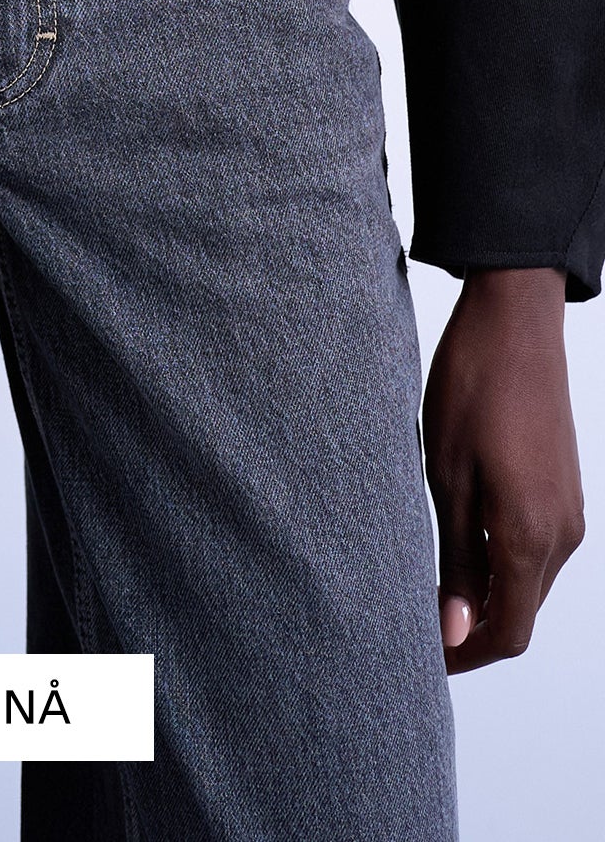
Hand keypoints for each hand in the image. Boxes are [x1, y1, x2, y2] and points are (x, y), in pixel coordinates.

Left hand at [423, 265, 584, 672]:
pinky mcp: (564, 489)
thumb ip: (457, 558)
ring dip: (485, 595)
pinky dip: (500, 561)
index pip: (508, 632)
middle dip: (472, 631)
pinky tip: (458, 542)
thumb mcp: (447, 475)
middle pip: (520, 613)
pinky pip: (535, 548)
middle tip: (411, 622)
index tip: (419, 657)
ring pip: (527, 581)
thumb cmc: (473, 387)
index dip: (464, 656)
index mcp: (530, 535)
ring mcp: (569, 511)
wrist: (514, 322)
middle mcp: (562, 533)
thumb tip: (457, 631)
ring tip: (427, 584)